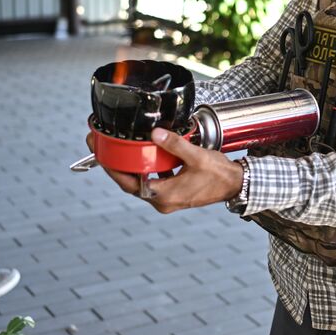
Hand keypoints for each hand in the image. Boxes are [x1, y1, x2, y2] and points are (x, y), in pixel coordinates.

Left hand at [86, 129, 242, 212]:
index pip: (129, 183)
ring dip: (128, 166)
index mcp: (164, 196)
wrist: (236, 185)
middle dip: (114, 165)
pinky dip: (143, 168)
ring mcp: (166, 199)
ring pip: (139, 182)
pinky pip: (151, 180)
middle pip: (130, 183)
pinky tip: (141, 154)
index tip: (101, 154)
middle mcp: (162, 201)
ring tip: (115, 148)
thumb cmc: (219, 175)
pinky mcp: (172, 193)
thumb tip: (154, 134)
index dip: (112, 169)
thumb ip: (174, 144)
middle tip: (99, 146)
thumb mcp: (196, 156)